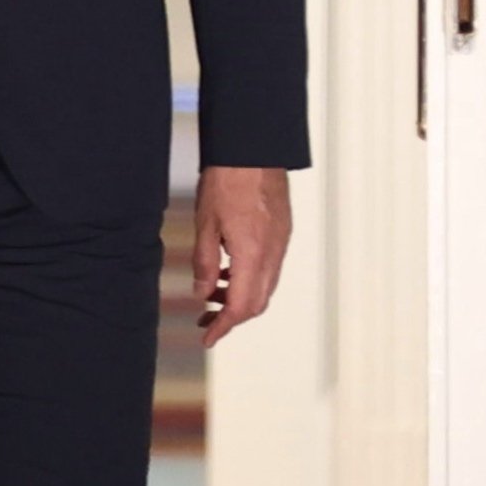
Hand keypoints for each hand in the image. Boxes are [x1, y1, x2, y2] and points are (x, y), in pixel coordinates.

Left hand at [190, 165, 293, 345]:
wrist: (254, 147)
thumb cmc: (228, 178)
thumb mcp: (205, 223)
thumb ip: (205, 262)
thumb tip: (203, 292)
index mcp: (252, 253)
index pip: (240, 306)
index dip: (223, 327)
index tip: (208, 337)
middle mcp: (272, 252)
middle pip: (257, 302)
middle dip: (231, 317)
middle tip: (206, 320)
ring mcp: (281, 242)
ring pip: (265, 286)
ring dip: (241, 297)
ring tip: (213, 293)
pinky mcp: (283, 232)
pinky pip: (270, 267)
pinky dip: (250, 279)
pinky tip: (230, 269)